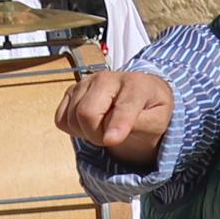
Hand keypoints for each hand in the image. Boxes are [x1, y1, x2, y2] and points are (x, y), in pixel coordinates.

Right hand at [54, 67, 175, 164]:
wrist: (141, 97)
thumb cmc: (150, 110)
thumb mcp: (158, 120)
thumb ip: (140, 125)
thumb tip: (111, 136)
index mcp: (135, 84)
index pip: (122, 106)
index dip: (116, 125)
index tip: (111, 140)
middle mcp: (107, 78)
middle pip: (87, 113)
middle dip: (96, 135)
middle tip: (110, 138)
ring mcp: (85, 83)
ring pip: (71, 118)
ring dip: (86, 133)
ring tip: (103, 129)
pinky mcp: (71, 91)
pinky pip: (61, 119)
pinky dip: (74, 128)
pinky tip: (90, 124)